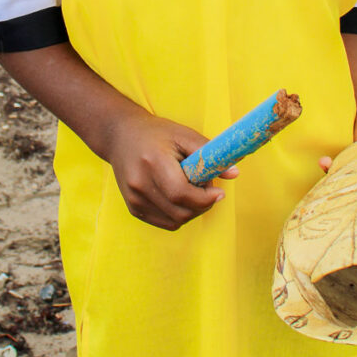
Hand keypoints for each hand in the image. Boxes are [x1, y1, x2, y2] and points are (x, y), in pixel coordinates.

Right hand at [105, 107, 238, 229]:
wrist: (121, 136)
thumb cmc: (157, 133)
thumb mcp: (183, 135)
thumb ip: (209, 153)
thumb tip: (235, 173)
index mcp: (153, 162)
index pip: (181, 193)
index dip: (204, 198)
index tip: (219, 192)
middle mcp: (140, 183)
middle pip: (180, 212)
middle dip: (202, 205)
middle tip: (207, 188)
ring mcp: (134, 198)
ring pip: (174, 221)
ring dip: (192, 211)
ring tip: (193, 189)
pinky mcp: (133, 208)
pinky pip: (165, 223)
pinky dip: (179, 215)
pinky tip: (180, 196)